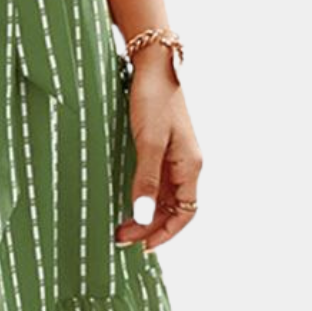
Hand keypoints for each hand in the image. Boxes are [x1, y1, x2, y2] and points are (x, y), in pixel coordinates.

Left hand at [114, 47, 202, 251]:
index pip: (185, 212)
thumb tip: (144, 218)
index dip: (166, 233)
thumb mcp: (147, 141)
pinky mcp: (162, 143)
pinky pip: (157, 179)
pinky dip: (145, 194)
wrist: (153, 63)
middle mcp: (186, 163)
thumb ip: (146, 180)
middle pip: (173, 207)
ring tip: (121, 224)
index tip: (142, 247)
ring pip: (165, 195)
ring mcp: (175, 153)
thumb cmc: (153, 98)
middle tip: (121, 236)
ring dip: (146, 212)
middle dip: (150, 226)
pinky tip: (128, 198)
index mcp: (190, 165)